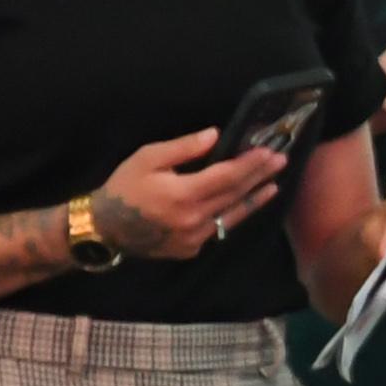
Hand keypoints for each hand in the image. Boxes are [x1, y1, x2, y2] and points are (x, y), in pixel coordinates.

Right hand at [92, 126, 291, 260]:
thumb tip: (215, 135)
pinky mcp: (192, 249)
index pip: (227, 177)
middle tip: (281, 161)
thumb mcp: (147, 158)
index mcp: (182, 194)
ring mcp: (195, 238)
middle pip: (235, 195)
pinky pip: (218, 228)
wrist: (105, 228)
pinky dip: (233, 214)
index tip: (269, 152)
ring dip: (255, 199)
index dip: (250, 164)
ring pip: (232, 216)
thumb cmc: (124, 187)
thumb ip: (183, 148)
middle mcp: (193, 219)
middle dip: (260, 177)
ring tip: (274, 185)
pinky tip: (244, 204)